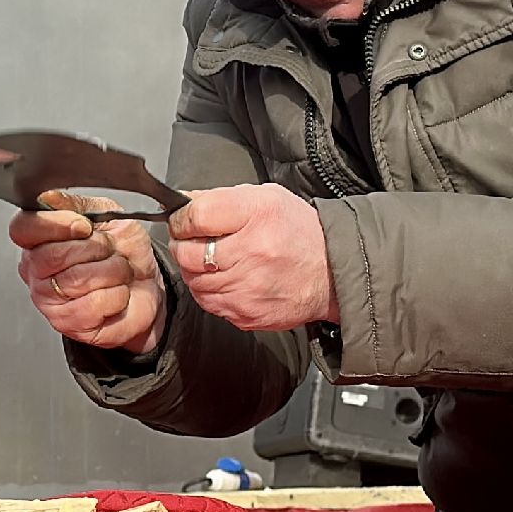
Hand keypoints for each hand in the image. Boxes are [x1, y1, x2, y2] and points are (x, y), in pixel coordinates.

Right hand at [9, 190, 165, 354]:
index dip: (54, 225)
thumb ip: (75, 204)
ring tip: (117, 271)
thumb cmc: (123, 251)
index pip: (23, 228)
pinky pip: (92, 304)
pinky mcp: (67, 322)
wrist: (146, 286)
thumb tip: (49, 197)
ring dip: (111, 271)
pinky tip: (117, 292)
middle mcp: (36, 269)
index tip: (84, 226)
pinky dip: (116, 295)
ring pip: (75, 280)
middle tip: (109, 250)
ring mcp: (48, 298)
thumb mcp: (105, 214)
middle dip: (94, 249)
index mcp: (39, 238)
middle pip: (51, 255)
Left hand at [167, 183, 336, 332]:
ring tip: (211, 260)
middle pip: (188, 253)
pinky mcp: (247, 313)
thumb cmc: (298, 232)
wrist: (331, 272)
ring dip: (194, 270)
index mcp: (258, 214)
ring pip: (194, 281)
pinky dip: (208, 291)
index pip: (196, 216)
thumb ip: (220, 198)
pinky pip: (208, 303)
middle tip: (190, 241)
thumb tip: (182, 203)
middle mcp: (253, 252)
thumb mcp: (265, 198)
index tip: (182, 220)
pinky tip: (224, 279)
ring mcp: (249, 287)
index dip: (181, 218)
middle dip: (183, 245)